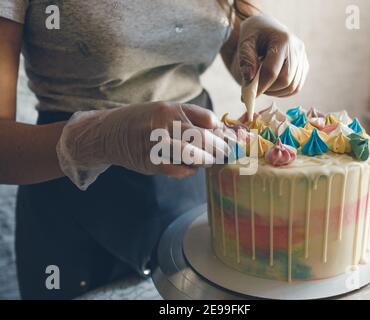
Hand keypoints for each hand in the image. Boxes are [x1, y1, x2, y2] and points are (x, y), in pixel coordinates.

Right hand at [56, 102, 229, 189]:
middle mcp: (164, 124)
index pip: (208, 119)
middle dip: (219, 148)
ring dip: (206, 160)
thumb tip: (219, 130)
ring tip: (208, 161)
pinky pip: (177, 170)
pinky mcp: (150, 162)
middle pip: (203, 137)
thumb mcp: (164, 111)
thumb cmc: (143, 122)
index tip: (229, 138)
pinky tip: (190, 169)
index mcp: (171, 109)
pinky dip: (189, 171)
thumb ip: (189, 119)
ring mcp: (156, 143)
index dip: (222, 131)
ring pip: (192, 154)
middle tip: (226, 153)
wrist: (108, 133)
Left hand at [237, 15, 308, 96]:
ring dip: (276, 92)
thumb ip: (245, 60)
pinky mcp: (304, 66)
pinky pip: (296, 87)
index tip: (250, 94)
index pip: (272, 71)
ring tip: (263, 85)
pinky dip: (283, 92)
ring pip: (293, 87)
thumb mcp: (245, 43)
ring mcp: (302, 58)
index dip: (260, 86)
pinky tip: (272, 86)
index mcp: (282, 40)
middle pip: (285, 81)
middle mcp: (297, 48)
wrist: (265, 28)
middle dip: (269, 89)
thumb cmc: (253, 35)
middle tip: (256, 89)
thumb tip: (249, 79)